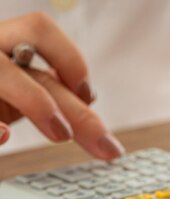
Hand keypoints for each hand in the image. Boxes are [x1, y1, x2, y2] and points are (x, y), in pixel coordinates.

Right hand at [0, 12, 122, 158]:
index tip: (87, 93)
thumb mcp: (19, 86)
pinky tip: (3, 136)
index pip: (40, 30)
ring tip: (62, 134)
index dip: (69, 58)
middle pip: (34, 69)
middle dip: (75, 109)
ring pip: (2, 73)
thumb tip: (91, 106)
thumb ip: (51, 92)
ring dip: (37, 102)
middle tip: (105, 144)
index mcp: (4, 44)